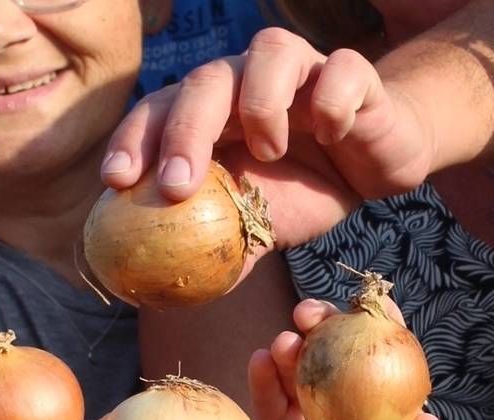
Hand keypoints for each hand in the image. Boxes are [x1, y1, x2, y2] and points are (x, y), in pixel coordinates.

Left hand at [100, 28, 434, 249]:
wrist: (376, 170)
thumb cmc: (305, 191)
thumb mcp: (260, 225)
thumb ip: (221, 247)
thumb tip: (174, 294)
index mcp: (213, 111)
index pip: (159, 110)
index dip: (134, 140)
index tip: (117, 181)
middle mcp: (248, 79)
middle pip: (205, 80)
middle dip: (183, 131)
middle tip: (176, 185)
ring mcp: (302, 70)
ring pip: (270, 51)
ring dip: (261, 105)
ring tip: (270, 153)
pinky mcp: (354, 74)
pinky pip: (343, 70)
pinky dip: (333, 102)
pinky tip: (332, 135)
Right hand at [248, 299, 442, 419]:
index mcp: (384, 398)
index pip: (382, 346)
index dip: (378, 318)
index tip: (371, 304)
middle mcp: (346, 398)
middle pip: (331, 346)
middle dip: (320, 322)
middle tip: (310, 315)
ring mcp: (311, 415)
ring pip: (297, 368)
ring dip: (289, 347)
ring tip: (286, 342)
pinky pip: (270, 404)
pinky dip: (263, 380)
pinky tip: (259, 361)